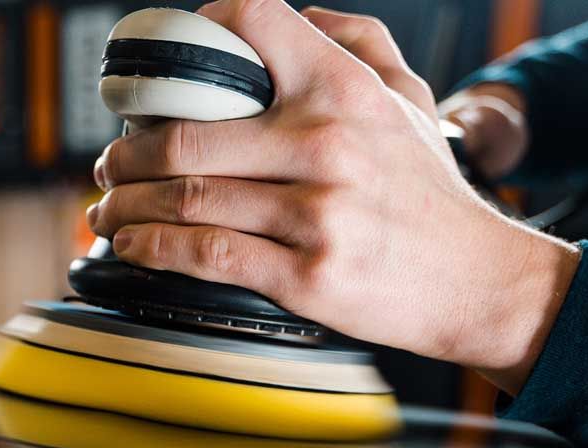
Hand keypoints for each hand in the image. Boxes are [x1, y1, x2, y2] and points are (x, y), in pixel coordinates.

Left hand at [88, 0, 578, 393]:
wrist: (478, 281)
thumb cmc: (433, 195)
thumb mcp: (412, 104)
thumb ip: (362, 44)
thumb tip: (303, 15)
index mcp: (344, 91)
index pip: (249, 23)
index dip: (190, 32)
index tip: (156, 71)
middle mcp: (326, 144)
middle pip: (184, 132)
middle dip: (125, 150)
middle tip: (111, 160)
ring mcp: (316, 213)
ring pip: (185, 197)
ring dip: (126, 202)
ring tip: (110, 205)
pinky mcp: (308, 276)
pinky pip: (206, 254)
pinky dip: (154, 247)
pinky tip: (135, 244)